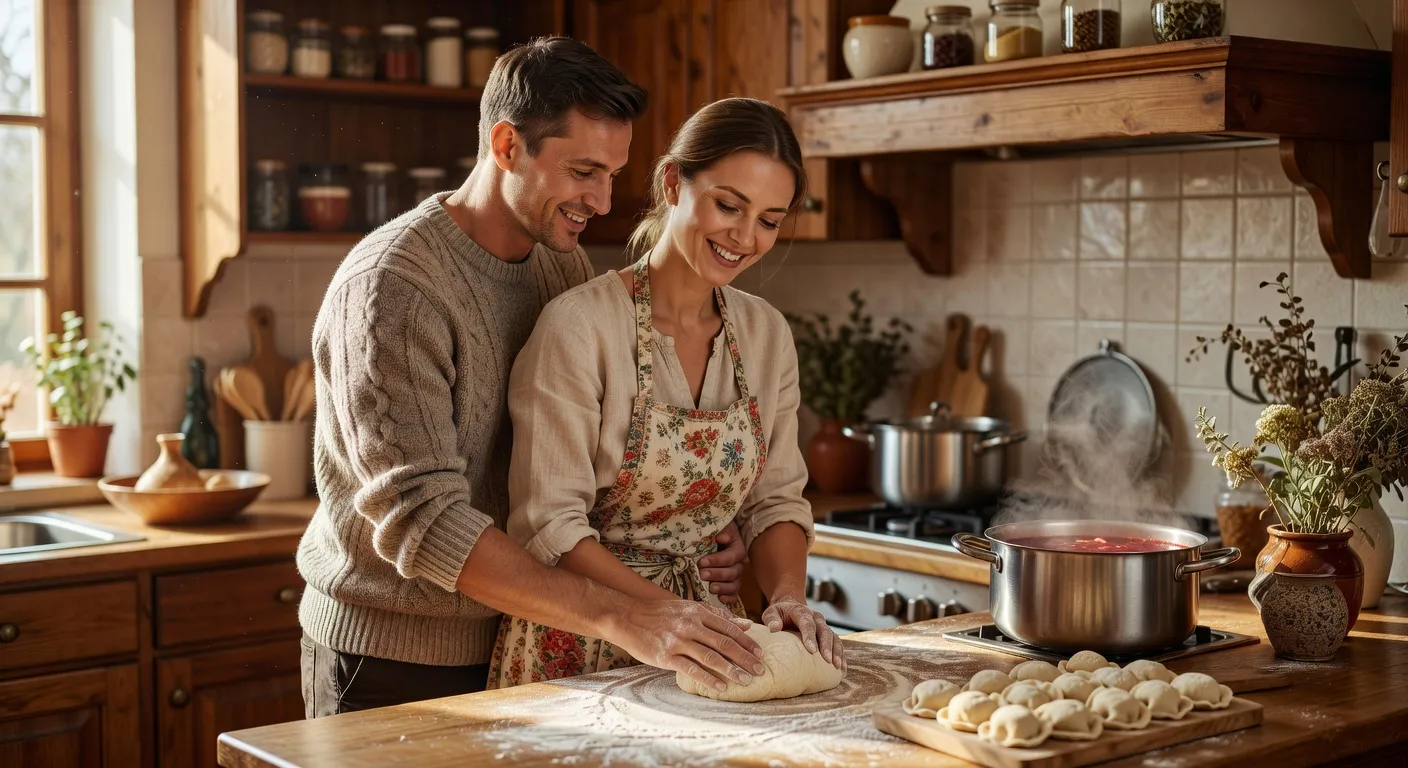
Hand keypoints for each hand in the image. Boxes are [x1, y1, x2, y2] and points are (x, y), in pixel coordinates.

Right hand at [607, 598, 766, 692]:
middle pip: (725, 643)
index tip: (760, 653)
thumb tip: (746, 624)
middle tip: (760, 670)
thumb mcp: (688, 608)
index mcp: (698, 612)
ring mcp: (678, 640)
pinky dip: (708, 678)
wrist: (627, 617)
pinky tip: (721, 687)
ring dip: (732, 670)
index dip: (747, 642)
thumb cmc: (660, 614)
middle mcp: (690, 625)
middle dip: (745, 658)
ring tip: (746, 680)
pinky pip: (691, 669)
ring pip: (711, 657)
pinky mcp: (666, 656)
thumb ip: (717, 616)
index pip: (729, 628)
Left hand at [699, 522, 746, 605]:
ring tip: (711, 588)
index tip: (702, 561)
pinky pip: (734, 595)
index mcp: (738, 549)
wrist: (716, 538)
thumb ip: (723, 530)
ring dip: (723, 588)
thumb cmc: (717, 532)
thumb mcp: (721, 526)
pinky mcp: (729, 585)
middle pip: (733, 573)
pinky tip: (720, 599)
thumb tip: (721, 537)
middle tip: (702, 574)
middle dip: (717, 574)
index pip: (731, 557)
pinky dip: (729, 599)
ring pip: (734, 585)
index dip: (717, 560)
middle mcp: (738, 564)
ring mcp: (735, 576)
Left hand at [761, 596, 844, 672]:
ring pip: (833, 637)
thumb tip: (774, 628)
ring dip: (836, 651)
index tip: (812, 650)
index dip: (810, 636)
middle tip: (828, 661)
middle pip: (824, 630)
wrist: (789, 608)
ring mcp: (823, 625)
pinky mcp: (828, 634)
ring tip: (837, 666)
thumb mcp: (771, 613)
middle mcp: (815, 617)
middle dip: (827, 646)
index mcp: (801, 611)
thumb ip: (772, 619)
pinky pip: (837, 643)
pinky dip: (840, 654)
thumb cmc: (778, 615)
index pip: (807, 623)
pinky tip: (841, 667)